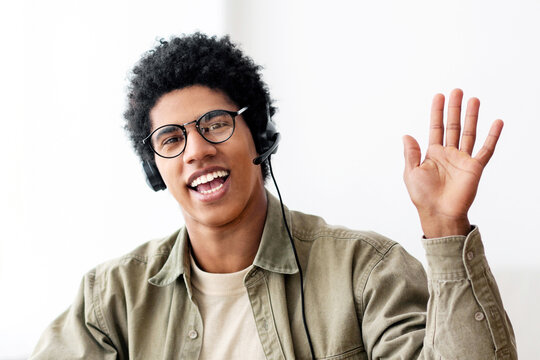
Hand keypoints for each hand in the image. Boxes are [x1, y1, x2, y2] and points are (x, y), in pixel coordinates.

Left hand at [402, 89, 502, 237]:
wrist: (438, 213)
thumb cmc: (423, 196)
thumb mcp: (411, 172)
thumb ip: (411, 153)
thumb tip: (406, 135)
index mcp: (433, 153)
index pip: (436, 127)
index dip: (437, 112)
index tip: (439, 96)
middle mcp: (449, 154)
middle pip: (453, 126)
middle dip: (454, 109)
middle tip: (457, 91)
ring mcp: (463, 159)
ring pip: (468, 133)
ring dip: (471, 116)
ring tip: (473, 99)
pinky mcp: (475, 167)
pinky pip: (486, 149)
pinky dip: (492, 136)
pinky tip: (497, 122)